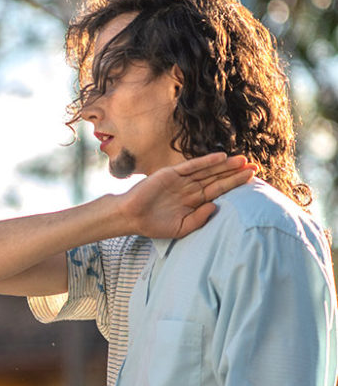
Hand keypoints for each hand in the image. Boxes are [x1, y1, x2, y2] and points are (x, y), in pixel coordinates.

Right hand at [118, 153, 255, 238]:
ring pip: (207, 171)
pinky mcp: (171, 174)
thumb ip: (200, 218)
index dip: (234, 184)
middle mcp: (189, 189)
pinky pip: (191, 166)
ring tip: (243, 160)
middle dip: (235, 173)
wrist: (131, 217)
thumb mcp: (181, 228)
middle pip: (216, 178)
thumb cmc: (154, 225)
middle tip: (255, 166)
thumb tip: (216, 207)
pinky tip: (221, 157)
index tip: (252, 179)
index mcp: (193, 202)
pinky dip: (206, 161)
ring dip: (224, 165)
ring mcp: (181, 180)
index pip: (218, 191)